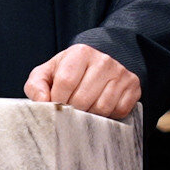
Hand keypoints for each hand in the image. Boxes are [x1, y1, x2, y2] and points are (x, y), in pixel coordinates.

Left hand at [23, 44, 139, 119]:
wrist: (99, 63)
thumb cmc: (69, 71)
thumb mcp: (48, 72)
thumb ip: (36, 86)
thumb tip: (42, 102)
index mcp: (80, 53)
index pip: (66, 83)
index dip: (57, 100)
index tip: (55, 106)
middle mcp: (103, 60)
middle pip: (83, 98)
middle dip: (72, 110)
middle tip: (69, 110)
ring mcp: (121, 73)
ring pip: (102, 108)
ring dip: (89, 115)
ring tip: (83, 108)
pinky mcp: (133, 86)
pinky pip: (119, 111)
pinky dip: (107, 116)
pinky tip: (100, 107)